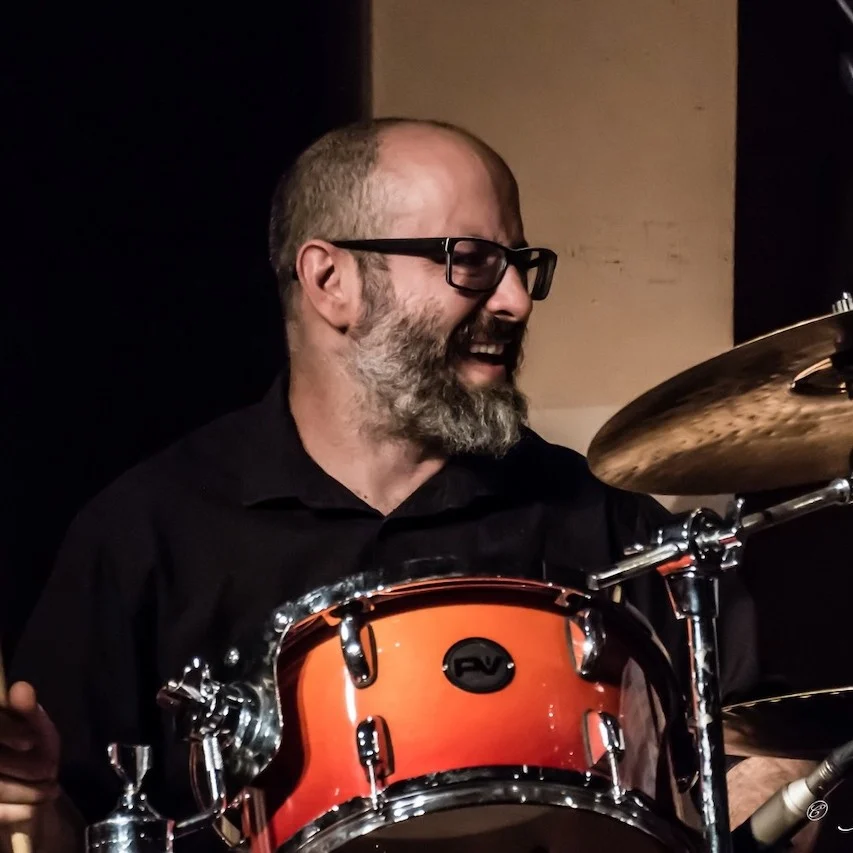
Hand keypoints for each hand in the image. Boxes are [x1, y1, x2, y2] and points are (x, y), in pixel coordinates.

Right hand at [0, 682, 59, 825]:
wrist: (32, 798)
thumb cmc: (33, 754)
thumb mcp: (36, 730)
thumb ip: (28, 711)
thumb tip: (20, 687)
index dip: (7, 731)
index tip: (30, 742)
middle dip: (24, 767)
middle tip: (50, 771)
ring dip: (26, 792)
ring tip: (49, 790)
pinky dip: (16, 812)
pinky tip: (33, 810)